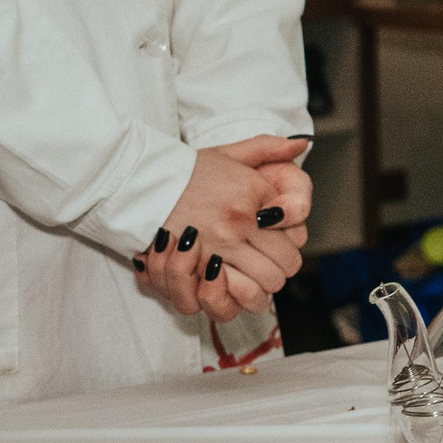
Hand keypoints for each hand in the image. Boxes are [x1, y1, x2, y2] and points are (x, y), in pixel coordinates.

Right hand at [133, 136, 311, 322]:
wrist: (140, 181)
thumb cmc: (187, 169)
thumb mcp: (231, 152)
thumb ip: (269, 148)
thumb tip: (302, 144)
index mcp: (256, 193)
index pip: (297, 233)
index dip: (291, 242)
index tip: (278, 241)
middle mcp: (243, 220)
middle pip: (286, 264)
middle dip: (280, 268)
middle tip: (265, 264)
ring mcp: (220, 244)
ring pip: (265, 284)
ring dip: (260, 286)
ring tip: (248, 277)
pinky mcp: (196, 265)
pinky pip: (230, 296)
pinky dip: (233, 297)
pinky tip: (227, 286)